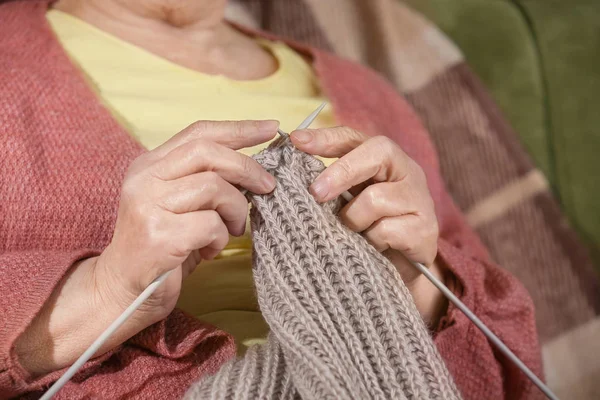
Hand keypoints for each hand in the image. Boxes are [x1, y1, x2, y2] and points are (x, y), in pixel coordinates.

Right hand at [16, 120, 278, 374]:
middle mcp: (144, 178)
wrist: (122, 291)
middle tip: (268, 186)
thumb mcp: (181, 205)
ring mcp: (148, 205)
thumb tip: (256, 168)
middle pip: (208, 152)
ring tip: (232, 230)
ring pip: (214, 187)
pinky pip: (211, 224)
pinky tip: (210, 250)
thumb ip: (206, 180)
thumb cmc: (162, 247)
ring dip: (236, 210)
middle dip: (247, 167)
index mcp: (150, 165)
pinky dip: (221, 239)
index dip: (239, 129)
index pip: (199, 132)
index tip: (271, 128)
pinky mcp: (158, 235)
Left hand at [291, 127, 446, 324]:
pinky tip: (373, 248)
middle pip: (376, 153)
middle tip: (315, 193)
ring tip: (354, 234)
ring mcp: (419, 199)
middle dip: (340, 172)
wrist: (401, 270)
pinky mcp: (425, 230)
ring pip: (375, 199)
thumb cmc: (368, 229)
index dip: (326, 137)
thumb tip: (288, 178)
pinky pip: (385, 231)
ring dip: (353, 221)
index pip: (355, 137)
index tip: (296, 140)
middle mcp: (407, 171)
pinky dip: (371, 242)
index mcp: (384, 159)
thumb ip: (329, 186)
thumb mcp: (348, 202)